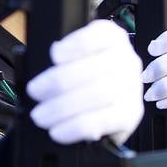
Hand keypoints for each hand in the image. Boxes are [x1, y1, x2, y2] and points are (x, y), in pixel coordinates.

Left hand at [27, 20, 143, 144]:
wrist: (102, 107)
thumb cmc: (82, 78)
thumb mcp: (72, 59)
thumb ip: (61, 58)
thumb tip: (35, 66)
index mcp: (111, 38)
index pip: (100, 35)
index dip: (76, 44)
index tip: (54, 55)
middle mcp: (126, 60)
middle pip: (95, 68)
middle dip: (59, 81)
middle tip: (35, 91)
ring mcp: (131, 88)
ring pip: (99, 95)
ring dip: (63, 107)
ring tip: (41, 115)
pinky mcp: (131, 115)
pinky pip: (102, 121)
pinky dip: (76, 127)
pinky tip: (59, 131)